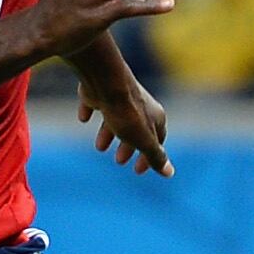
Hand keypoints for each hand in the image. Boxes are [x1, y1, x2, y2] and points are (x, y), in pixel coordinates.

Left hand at [74, 47, 171, 174]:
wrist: (105, 81)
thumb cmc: (126, 112)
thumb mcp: (143, 140)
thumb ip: (154, 156)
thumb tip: (169, 173)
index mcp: (155, 116)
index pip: (158, 140)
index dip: (150, 157)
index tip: (138, 170)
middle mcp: (141, 104)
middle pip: (137, 129)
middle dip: (128, 146)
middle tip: (119, 161)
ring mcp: (119, 95)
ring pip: (116, 117)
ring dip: (109, 133)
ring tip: (99, 147)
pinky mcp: (98, 89)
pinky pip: (95, 102)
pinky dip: (90, 111)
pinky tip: (83, 118)